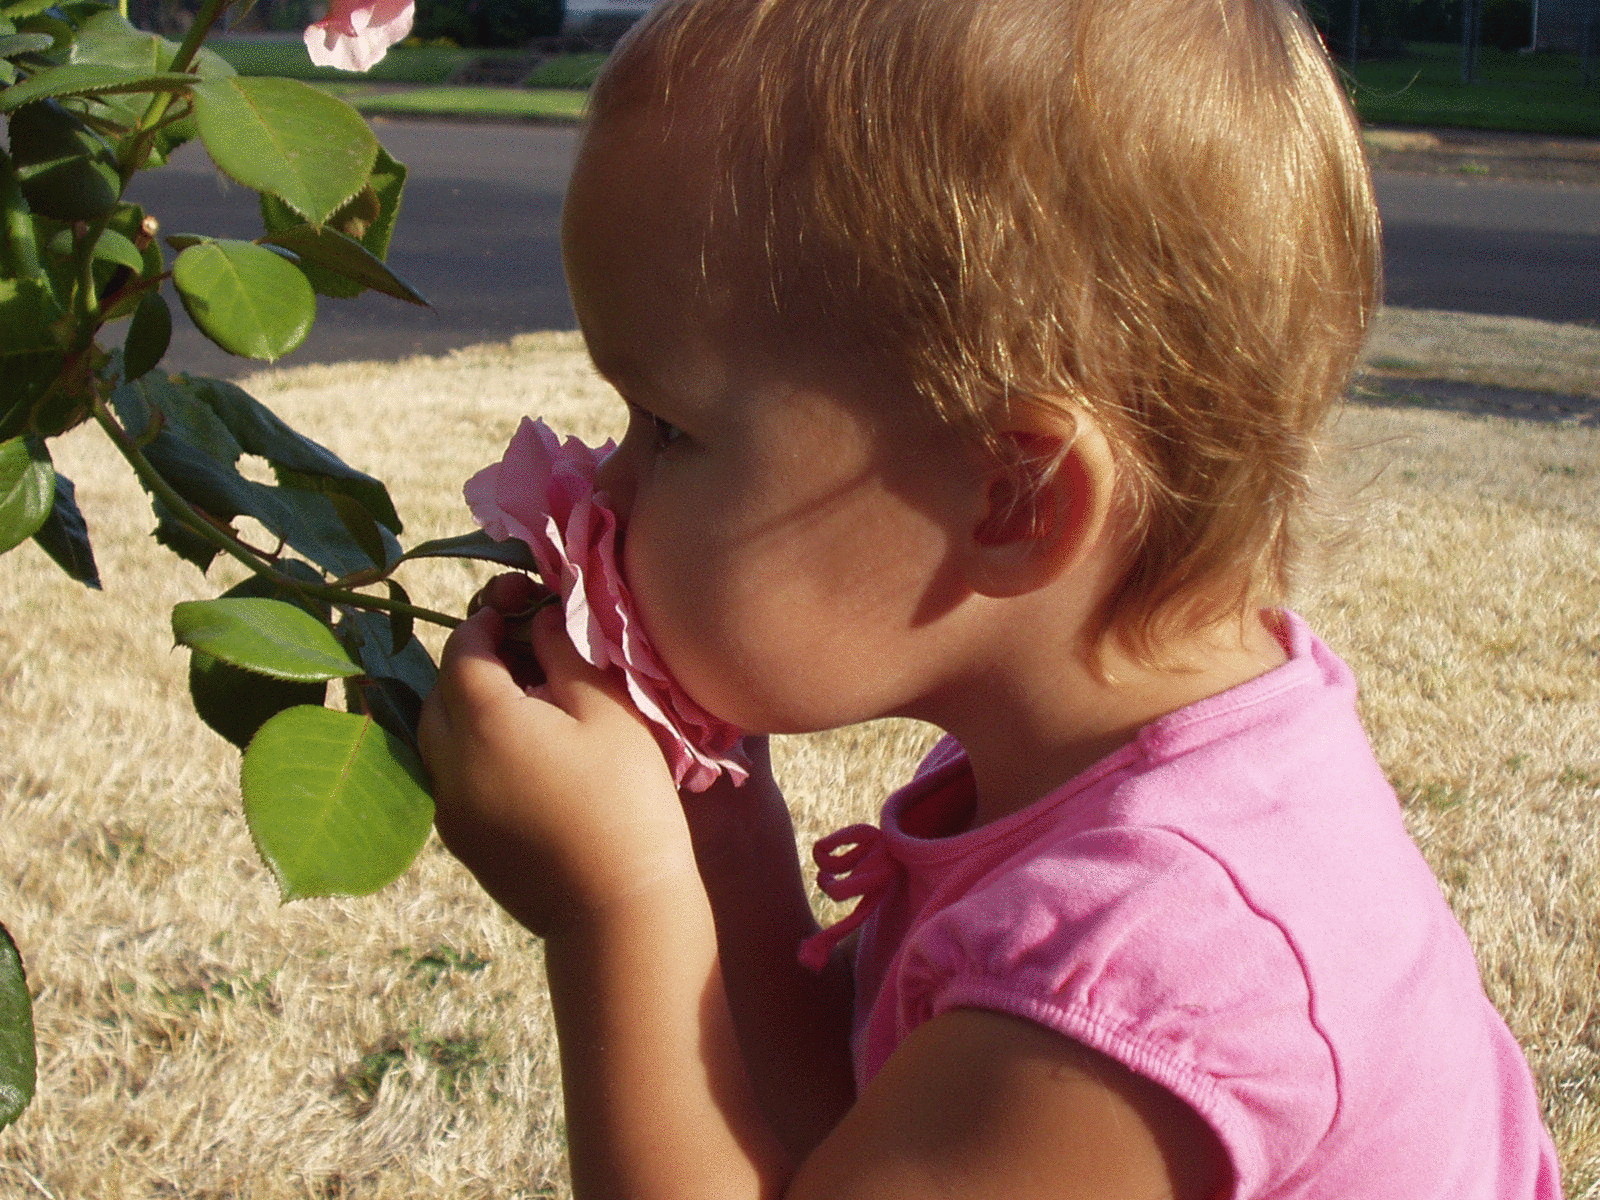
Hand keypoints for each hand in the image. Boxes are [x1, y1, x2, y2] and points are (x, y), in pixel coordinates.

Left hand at [418, 582, 701, 938]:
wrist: (619, 909)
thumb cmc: (626, 798)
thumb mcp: (607, 707)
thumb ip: (564, 649)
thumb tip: (537, 616)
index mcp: (482, 720)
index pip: (464, 647)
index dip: (489, 617)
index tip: (522, 604)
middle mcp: (448, 761)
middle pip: (440, 690)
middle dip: (474, 661)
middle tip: (527, 651)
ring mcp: (449, 808)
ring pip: (438, 736)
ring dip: (468, 708)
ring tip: (525, 704)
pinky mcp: (462, 842)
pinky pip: (451, 776)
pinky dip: (473, 751)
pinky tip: (524, 756)